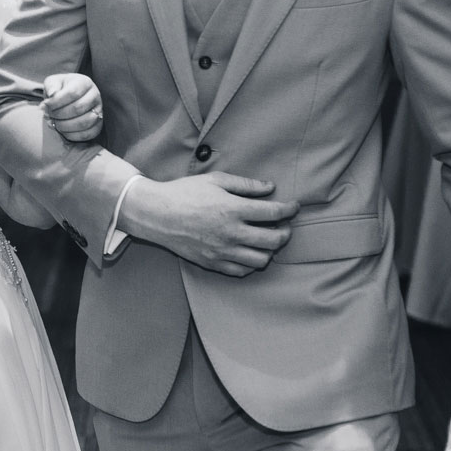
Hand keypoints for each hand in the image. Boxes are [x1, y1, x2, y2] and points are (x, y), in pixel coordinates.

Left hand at [42, 72, 102, 142]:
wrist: (69, 98)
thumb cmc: (61, 89)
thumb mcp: (53, 82)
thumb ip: (51, 85)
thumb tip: (52, 93)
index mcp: (85, 82)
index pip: (72, 93)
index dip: (56, 102)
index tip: (45, 105)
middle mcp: (95, 96)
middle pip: (78, 108)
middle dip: (59, 114)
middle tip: (48, 115)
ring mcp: (99, 111)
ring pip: (84, 123)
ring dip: (64, 125)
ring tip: (54, 123)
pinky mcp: (98, 125)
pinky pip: (87, 134)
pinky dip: (71, 135)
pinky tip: (62, 130)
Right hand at [119, 173, 299, 275]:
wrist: (156, 214)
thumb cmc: (184, 192)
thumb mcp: (216, 180)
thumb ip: (246, 185)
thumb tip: (270, 188)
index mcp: (233, 209)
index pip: (273, 213)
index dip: (289, 209)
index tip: (293, 206)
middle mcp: (231, 233)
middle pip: (274, 240)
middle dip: (285, 233)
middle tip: (284, 226)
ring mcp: (222, 251)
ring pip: (261, 260)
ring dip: (270, 250)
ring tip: (267, 241)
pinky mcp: (212, 263)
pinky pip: (241, 271)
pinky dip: (251, 264)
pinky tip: (249, 252)